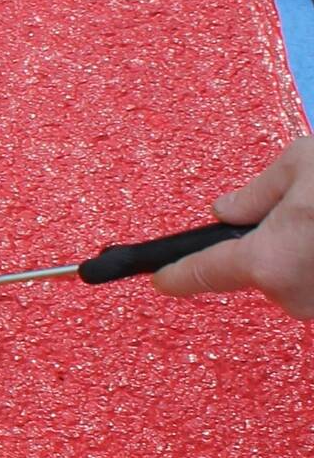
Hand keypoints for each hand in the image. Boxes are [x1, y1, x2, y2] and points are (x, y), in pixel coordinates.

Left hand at [155, 134, 313, 317]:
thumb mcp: (303, 163)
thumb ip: (257, 192)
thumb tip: (227, 209)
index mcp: (269, 259)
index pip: (203, 272)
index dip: (176, 275)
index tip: (159, 280)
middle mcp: (296, 293)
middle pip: (262, 271)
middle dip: (276, 241)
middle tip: (309, 204)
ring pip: (300, 277)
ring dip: (311, 249)